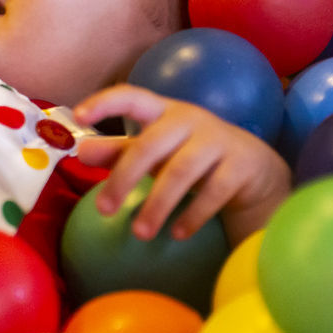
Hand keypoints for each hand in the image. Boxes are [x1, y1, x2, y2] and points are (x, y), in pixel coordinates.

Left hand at [73, 84, 290, 245]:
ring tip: (140, 234)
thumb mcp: (154, 151)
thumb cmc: (190, 155)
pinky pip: (213, 192)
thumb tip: (81, 151)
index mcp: (163, 111)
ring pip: (180, 172)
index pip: (130, 97)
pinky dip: (192, 216)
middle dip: (123, 178)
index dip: (104, 103)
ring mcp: (219, 140)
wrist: (255, 169)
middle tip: (103, 210)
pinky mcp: (242, 165)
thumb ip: (118, 150)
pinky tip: (177, 235)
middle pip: (149, 146)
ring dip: (157, 205)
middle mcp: (190, 119)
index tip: (78, 116)